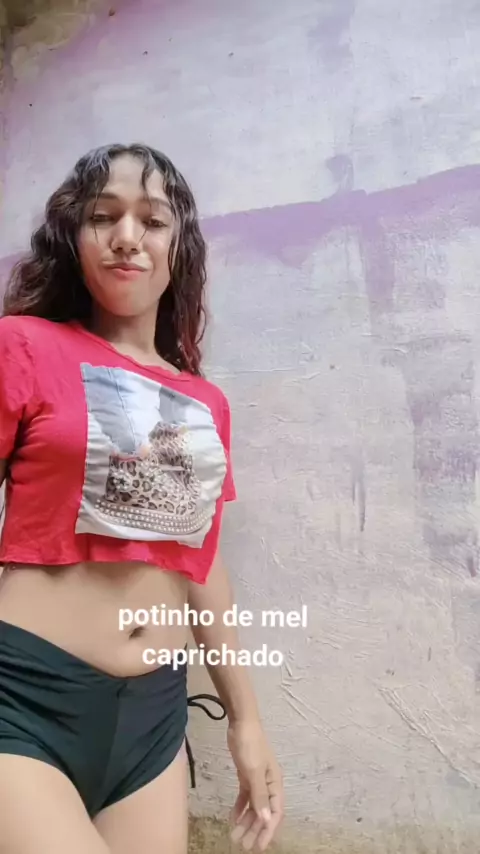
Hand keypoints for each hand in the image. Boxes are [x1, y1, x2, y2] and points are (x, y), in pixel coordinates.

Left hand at [227, 719, 283, 850]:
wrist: (241, 723)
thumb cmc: (250, 745)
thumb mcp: (254, 771)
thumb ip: (259, 795)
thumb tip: (266, 819)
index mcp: (275, 783)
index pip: (275, 812)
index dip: (268, 830)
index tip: (258, 845)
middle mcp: (268, 784)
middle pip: (263, 812)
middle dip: (254, 829)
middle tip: (243, 845)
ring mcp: (257, 780)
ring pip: (253, 806)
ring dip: (246, 821)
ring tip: (235, 836)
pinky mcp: (246, 775)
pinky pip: (245, 796)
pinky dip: (240, 808)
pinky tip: (232, 818)